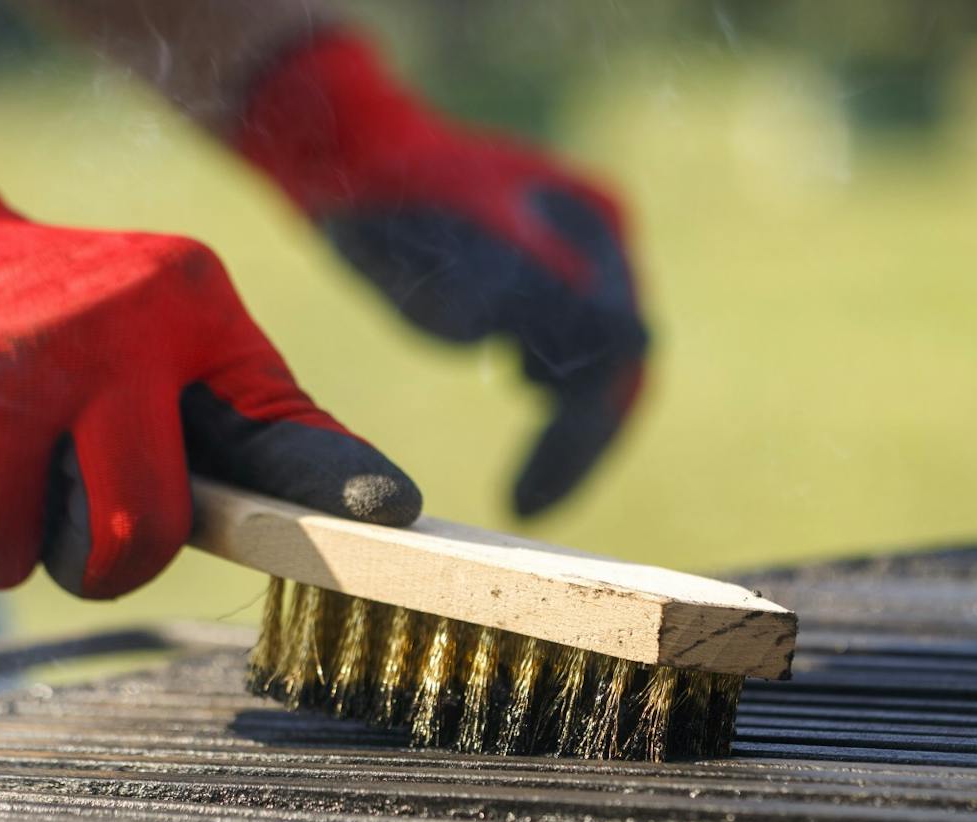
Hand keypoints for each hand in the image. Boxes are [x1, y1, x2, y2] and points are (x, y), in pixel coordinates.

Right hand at [0, 90, 419, 598]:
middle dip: (96, 562)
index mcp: (180, 310)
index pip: (267, 424)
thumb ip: (258, 421)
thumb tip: (377, 513)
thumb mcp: (172, 331)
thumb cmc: (62, 315)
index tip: (394, 514)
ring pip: (5, 557)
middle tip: (67, 504)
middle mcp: (97, 333)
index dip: (327, 485)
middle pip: (132, 540)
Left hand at [237, 31, 648, 516]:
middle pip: (617, 369)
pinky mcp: (541, 286)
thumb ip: (540, 287)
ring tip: (522, 491)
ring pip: (594, 374)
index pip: (619, 349)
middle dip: (577, 445)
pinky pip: (564, 363)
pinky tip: (518, 435)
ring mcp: (575, 266)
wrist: (344, 158)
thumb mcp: (461, 252)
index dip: (583, 432)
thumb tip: (632, 339)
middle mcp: (599, 247)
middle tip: (524, 508)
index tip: (529, 497)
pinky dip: (548, 406)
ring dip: (566, 434)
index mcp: (597, 226)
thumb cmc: (391, 195)